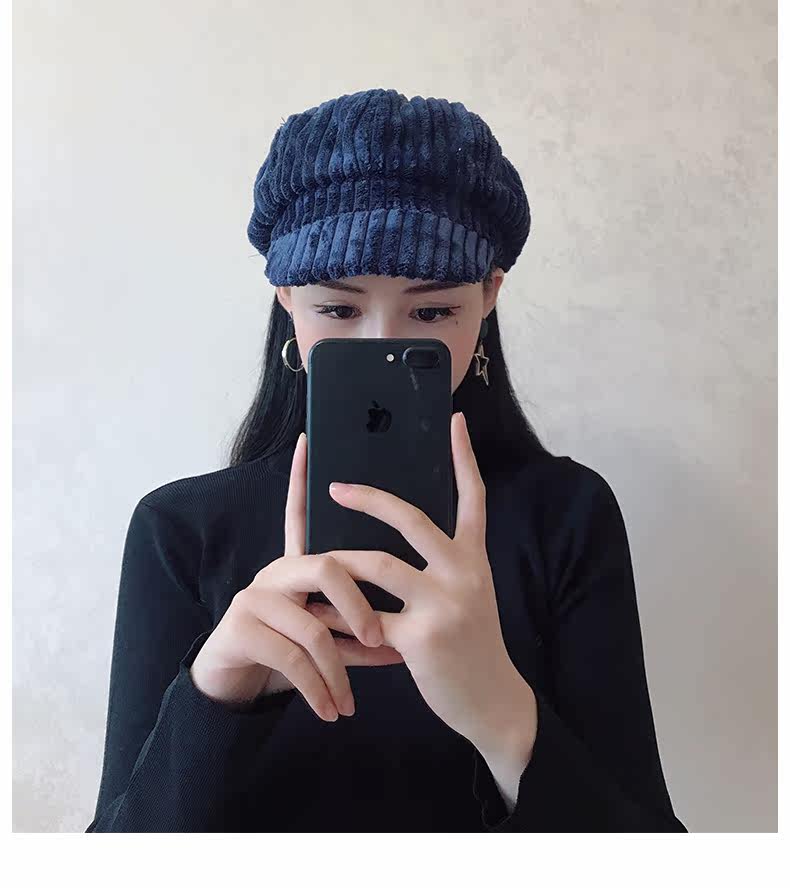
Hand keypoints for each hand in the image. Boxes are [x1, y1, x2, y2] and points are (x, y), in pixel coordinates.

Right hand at [189, 432, 403, 720]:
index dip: (302, 479)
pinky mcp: (240, 629)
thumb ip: (357, 624)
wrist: (239, 689)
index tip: (307, 440)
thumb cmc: (290, 655)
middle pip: (326, 567)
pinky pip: (291, 657)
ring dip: (338, 669)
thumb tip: (404, 633)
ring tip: (351, 702)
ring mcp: (254, 597)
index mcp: (300, 566)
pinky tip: (330, 709)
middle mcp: (276, 571)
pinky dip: (318, 688)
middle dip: (359, 606)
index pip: (303, 514)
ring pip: (310, 625)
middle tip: (382, 639)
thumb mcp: (328, 636)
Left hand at [321, 412, 536, 750]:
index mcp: (474, 557)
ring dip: (339, 562)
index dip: (464, 457)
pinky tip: (318, 622)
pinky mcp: (423, 638)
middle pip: (412, 518)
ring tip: (312, 559)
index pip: (473, 496)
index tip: (455, 420)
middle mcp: (464, 572)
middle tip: (335, 486)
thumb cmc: (471, 643)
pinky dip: (337, 622)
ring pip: (377, 565)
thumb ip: (438, 565)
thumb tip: (387, 538)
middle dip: (369, 498)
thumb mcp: (468, 594)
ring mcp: (444, 603)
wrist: (493, 701)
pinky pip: (365, 620)